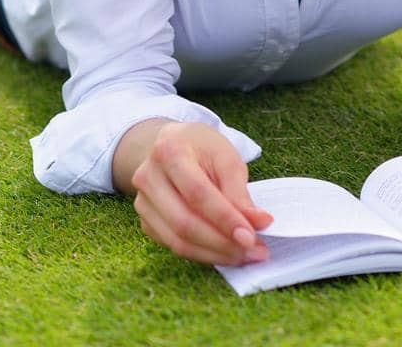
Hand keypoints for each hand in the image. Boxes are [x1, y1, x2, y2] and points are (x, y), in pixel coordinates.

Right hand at [130, 121, 274, 265]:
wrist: (173, 145)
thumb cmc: (202, 148)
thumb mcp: (226, 156)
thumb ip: (239, 191)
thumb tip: (258, 223)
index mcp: (169, 150)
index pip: (197, 193)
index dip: (224, 218)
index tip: (251, 237)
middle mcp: (149, 178)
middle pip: (184, 223)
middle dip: (222, 243)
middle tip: (254, 252)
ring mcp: (143, 203)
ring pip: (178, 241)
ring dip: (215, 255)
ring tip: (244, 256)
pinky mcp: (146, 222)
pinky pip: (174, 247)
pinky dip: (203, 254)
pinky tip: (225, 252)